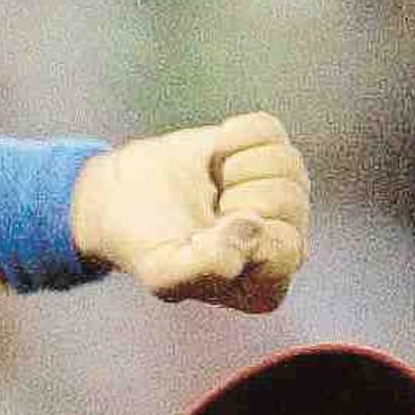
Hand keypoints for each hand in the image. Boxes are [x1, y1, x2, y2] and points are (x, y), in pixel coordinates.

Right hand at [70, 111, 306, 312]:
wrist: (123, 199)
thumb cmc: (146, 246)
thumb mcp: (164, 274)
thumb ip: (209, 268)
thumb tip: (256, 228)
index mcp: (263, 284)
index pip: (286, 251)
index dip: (243, 236)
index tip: (205, 239)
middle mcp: (283, 238)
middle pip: (290, 202)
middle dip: (238, 199)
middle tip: (205, 212)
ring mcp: (284, 192)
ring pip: (287, 163)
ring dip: (234, 170)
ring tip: (210, 189)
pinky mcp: (271, 150)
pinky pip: (267, 130)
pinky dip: (231, 138)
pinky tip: (213, 161)